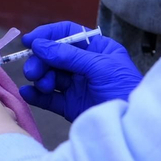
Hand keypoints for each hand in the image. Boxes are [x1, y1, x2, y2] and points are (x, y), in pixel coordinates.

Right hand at [18, 22, 141, 120]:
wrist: (133, 126)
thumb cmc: (124, 90)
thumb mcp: (100, 67)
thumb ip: (69, 56)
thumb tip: (39, 45)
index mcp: (98, 50)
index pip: (69, 34)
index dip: (48, 35)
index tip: (29, 42)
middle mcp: (86, 65)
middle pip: (55, 56)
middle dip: (41, 61)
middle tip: (32, 71)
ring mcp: (78, 86)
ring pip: (50, 76)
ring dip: (42, 78)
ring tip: (44, 86)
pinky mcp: (71, 106)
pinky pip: (49, 98)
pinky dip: (37, 95)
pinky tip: (27, 94)